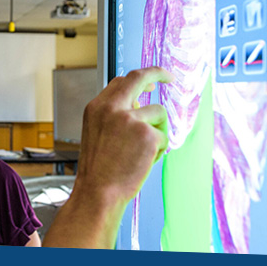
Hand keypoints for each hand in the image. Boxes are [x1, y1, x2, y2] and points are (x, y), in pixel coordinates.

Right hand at [77, 66, 173, 203]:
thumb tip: (141, 105)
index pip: (121, 82)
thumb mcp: (97, 134)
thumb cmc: (98, 170)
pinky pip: (164, 137)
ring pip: (159, 113)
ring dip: (158, 132)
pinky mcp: (147, 134)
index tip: (150, 83)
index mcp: (96, 107)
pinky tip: (144, 162)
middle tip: (170, 77)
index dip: (138, 81)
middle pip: (140, 77)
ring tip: (144, 153)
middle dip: (158, 73)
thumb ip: (115, 116)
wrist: (98, 192)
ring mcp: (130, 119)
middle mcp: (112, 107)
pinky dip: (158, 151)